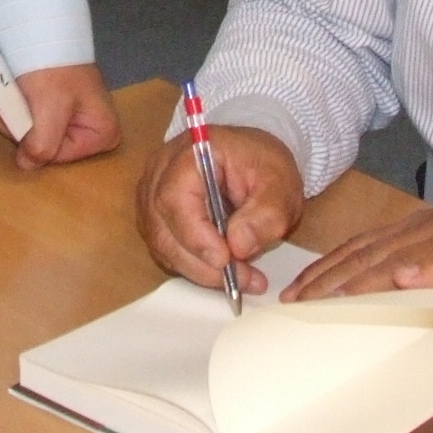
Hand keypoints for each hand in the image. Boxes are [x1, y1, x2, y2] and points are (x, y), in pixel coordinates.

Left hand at [12, 62, 121, 168]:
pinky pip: (29, 121)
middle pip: (47, 146)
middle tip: (14, 106)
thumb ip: (42, 145)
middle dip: (23, 128)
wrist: (41, 29)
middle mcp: (93, 130)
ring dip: (14, 118)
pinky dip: (15, 109)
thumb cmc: (54, 68)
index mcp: (104, 134)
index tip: (27, 116)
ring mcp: (73, 119)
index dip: (37, 139)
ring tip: (12, 95)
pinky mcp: (55, 108)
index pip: (59, 156)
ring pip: (33, 135)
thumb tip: (27, 165)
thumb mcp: (50, 109)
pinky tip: (14, 93)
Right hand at [136, 125, 304, 295]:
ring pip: (162, 245)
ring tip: (241, 277)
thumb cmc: (263, 166)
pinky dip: (194, 266)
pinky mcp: (156, 217)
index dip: (195, 235)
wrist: (253, 161)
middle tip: (242, 278)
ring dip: (199, 269)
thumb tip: (239, 246)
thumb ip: (266, 213)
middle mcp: (160, 173)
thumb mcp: (280, 184)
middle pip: (163, 228)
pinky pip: (166, 250)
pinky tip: (224, 271)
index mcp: (189, 154)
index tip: (226, 260)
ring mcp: (152, 196)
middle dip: (201, 262)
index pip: (175, 198)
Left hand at [284, 201, 432, 304]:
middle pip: (371, 254)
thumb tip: (381, 295)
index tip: (297, 292)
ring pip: (403, 258)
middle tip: (298, 304)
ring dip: (363, 279)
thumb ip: (422, 271)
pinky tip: (403, 280)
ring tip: (331, 298)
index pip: (363, 248)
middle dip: (330, 280)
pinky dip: (428, 271)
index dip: (328, 269)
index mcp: (425, 230)